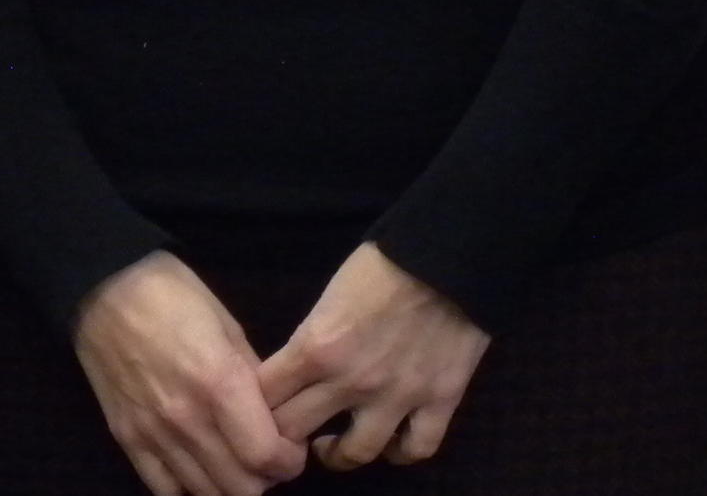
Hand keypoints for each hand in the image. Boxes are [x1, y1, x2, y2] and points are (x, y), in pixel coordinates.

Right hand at [73, 252, 305, 495]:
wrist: (105, 289)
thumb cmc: (174, 295)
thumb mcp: (228, 324)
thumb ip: (253, 376)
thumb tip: (273, 414)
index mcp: (219, 382)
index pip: (265, 454)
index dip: (288, 461)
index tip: (291, 449)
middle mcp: (187, 418)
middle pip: (240, 487)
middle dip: (266, 478)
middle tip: (267, 457)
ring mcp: (153, 434)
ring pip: (205, 494)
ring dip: (230, 487)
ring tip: (235, 463)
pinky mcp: (127, 440)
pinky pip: (164, 491)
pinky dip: (190, 489)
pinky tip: (200, 471)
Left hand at [259, 242, 488, 472]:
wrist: (451, 252)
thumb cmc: (386, 260)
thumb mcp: (331, 293)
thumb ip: (313, 337)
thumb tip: (299, 368)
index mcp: (317, 346)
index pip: (263, 395)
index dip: (255, 403)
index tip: (259, 405)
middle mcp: (351, 381)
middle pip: (294, 430)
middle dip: (281, 433)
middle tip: (286, 430)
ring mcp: (397, 396)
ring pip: (355, 453)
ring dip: (336, 455)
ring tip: (332, 445)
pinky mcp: (439, 400)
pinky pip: (416, 449)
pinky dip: (400, 452)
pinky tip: (391, 442)